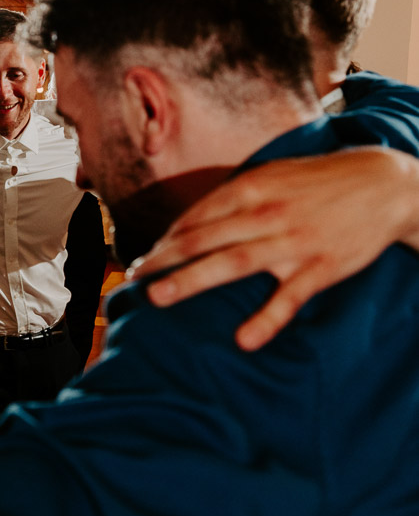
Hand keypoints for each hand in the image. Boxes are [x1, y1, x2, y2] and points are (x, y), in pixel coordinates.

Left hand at [129, 147, 418, 350]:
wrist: (385, 182)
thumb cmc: (317, 182)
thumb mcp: (271, 174)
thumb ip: (231, 196)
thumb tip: (189, 222)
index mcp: (250, 188)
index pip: (195, 217)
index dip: (165, 240)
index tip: (141, 259)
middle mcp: (265, 213)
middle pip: (202, 239)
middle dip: (162, 259)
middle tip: (131, 279)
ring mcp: (292, 241)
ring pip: (232, 263)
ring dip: (191, 281)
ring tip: (158, 298)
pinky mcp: (320, 267)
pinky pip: (289, 298)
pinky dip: (267, 319)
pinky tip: (244, 340)